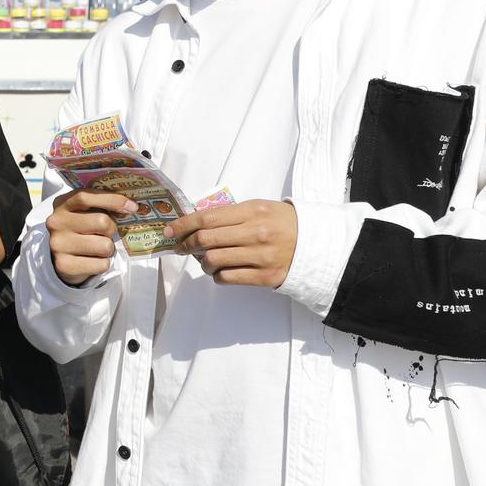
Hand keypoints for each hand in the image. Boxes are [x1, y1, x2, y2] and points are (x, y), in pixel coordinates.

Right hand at [46, 190, 135, 287]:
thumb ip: (100, 205)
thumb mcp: (83, 212)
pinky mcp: (64, 265)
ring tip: (98, 248)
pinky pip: (102, 264)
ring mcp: (58, 245)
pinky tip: (93, 260)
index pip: (86, 196)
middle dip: (112, 229)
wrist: (60, 258)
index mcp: (62, 205)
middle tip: (107, 233)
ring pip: (105, 245)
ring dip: (108, 248)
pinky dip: (103, 263)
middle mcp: (56, 223)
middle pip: (101, 221)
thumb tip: (131, 207)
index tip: (132, 206)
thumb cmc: (79, 230)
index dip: (112, 199)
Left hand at [167, 200, 298, 288]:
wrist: (316, 244)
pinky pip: (227, 277)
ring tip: (204, 260)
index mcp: (253, 211)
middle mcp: (256, 233)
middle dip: (187, 244)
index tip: (170, 231)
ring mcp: (261, 256)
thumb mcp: (259, 208)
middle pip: (206, 240)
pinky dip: (216, 275)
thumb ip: (230, 214)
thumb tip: (195, 222)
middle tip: (181, 247)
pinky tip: (220, 270)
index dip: (183, 225)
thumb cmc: (282, 223)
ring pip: (213, 260)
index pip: (207, 218)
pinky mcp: (265, 277)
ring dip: (201, 262)